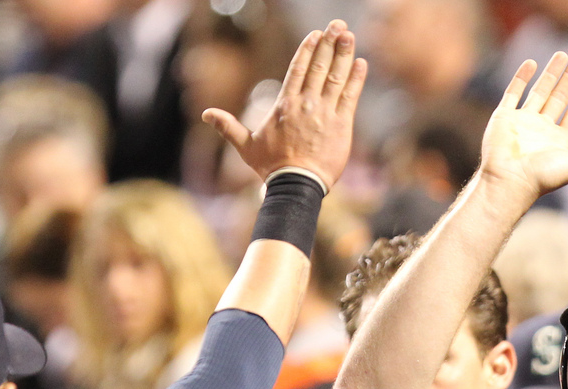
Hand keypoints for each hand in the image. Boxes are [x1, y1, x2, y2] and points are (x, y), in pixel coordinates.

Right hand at [202, 20, 366, 189]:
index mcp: (284, 105)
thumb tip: (205, 114)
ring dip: (344, 55)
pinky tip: (361, 63)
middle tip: (338, 25)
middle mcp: (305, 103)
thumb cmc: (271, 167)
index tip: (316, 34)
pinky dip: (356, 79)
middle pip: (319, 67)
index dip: (308, 50)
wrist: (296, 185)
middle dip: (329, 44)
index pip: (297, 69)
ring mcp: (325, 112)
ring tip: (349, 36)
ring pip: (336, 77)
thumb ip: (228, 126)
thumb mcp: (246, 146)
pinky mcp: (341, 124)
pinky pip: (350, 96)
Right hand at [478, 52, 567, 202]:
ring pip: (539, 90)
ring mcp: (522, 121)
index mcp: (559, 139)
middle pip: (560, 96)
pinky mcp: (504, 117)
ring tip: (562, 54)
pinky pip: (513, 92)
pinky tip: (532, 63)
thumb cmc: (543, 178)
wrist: (509, 182)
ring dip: (551, 72)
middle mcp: (542, 128)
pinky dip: (521, 77)